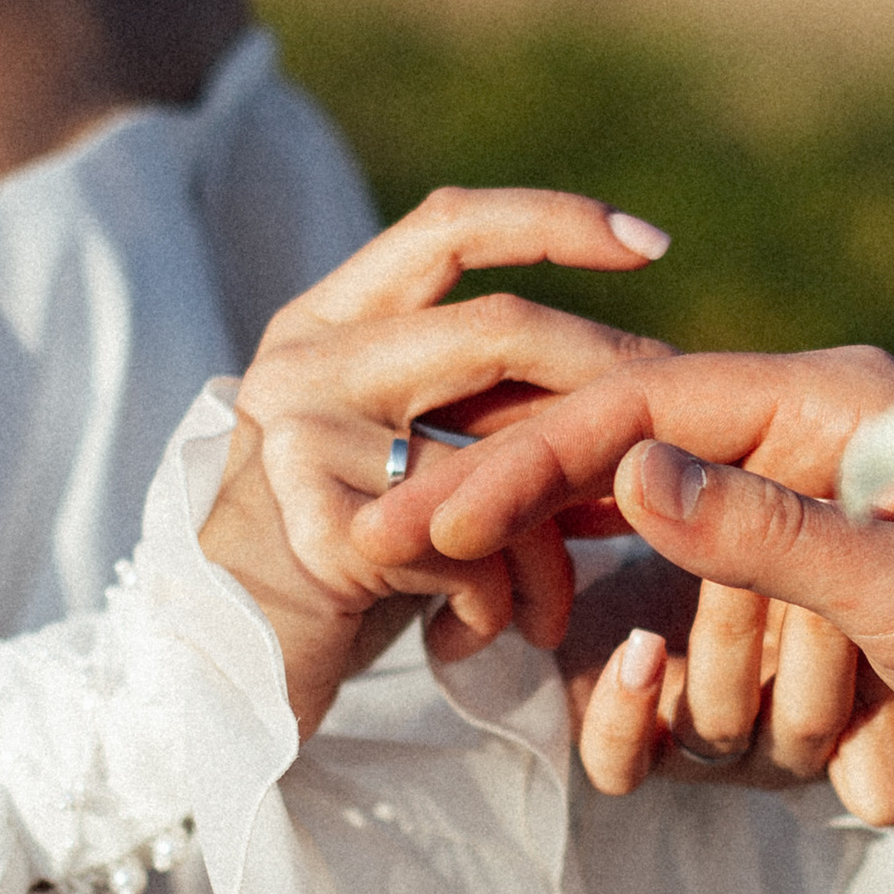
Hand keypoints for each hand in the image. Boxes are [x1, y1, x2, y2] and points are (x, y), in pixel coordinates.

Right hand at [200, 187, 671, 734]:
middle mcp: (306, 359)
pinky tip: (488, 634)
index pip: (448, 226)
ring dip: (553, 542)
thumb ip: (472, 401)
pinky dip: (502, 601)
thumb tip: (632, 374)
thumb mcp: (393, 452)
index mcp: (326, 320)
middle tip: (672, 437)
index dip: (555, 221)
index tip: (656, 247)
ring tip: (561, 605)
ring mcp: (304, 438)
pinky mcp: (320, 531)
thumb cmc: (334, 562)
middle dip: (609, 377)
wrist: (221, 671)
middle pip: (499, 328)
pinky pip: (468, 551)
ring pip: (496, 457)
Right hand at [378, 348, 893, 795]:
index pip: (628, 412)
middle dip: (706, 654)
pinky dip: (801, 758)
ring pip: (684, 656)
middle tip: (796, 692)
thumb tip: (627, 469)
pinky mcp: (812, 649)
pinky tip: (886, 769)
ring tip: (888, 726)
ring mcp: (802, 570)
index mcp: (820, 410)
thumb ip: (766, 532)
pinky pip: (731, 719)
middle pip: (640, 555)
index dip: (521, 466)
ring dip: (773, 718)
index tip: (431, 523)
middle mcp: (800, 475)